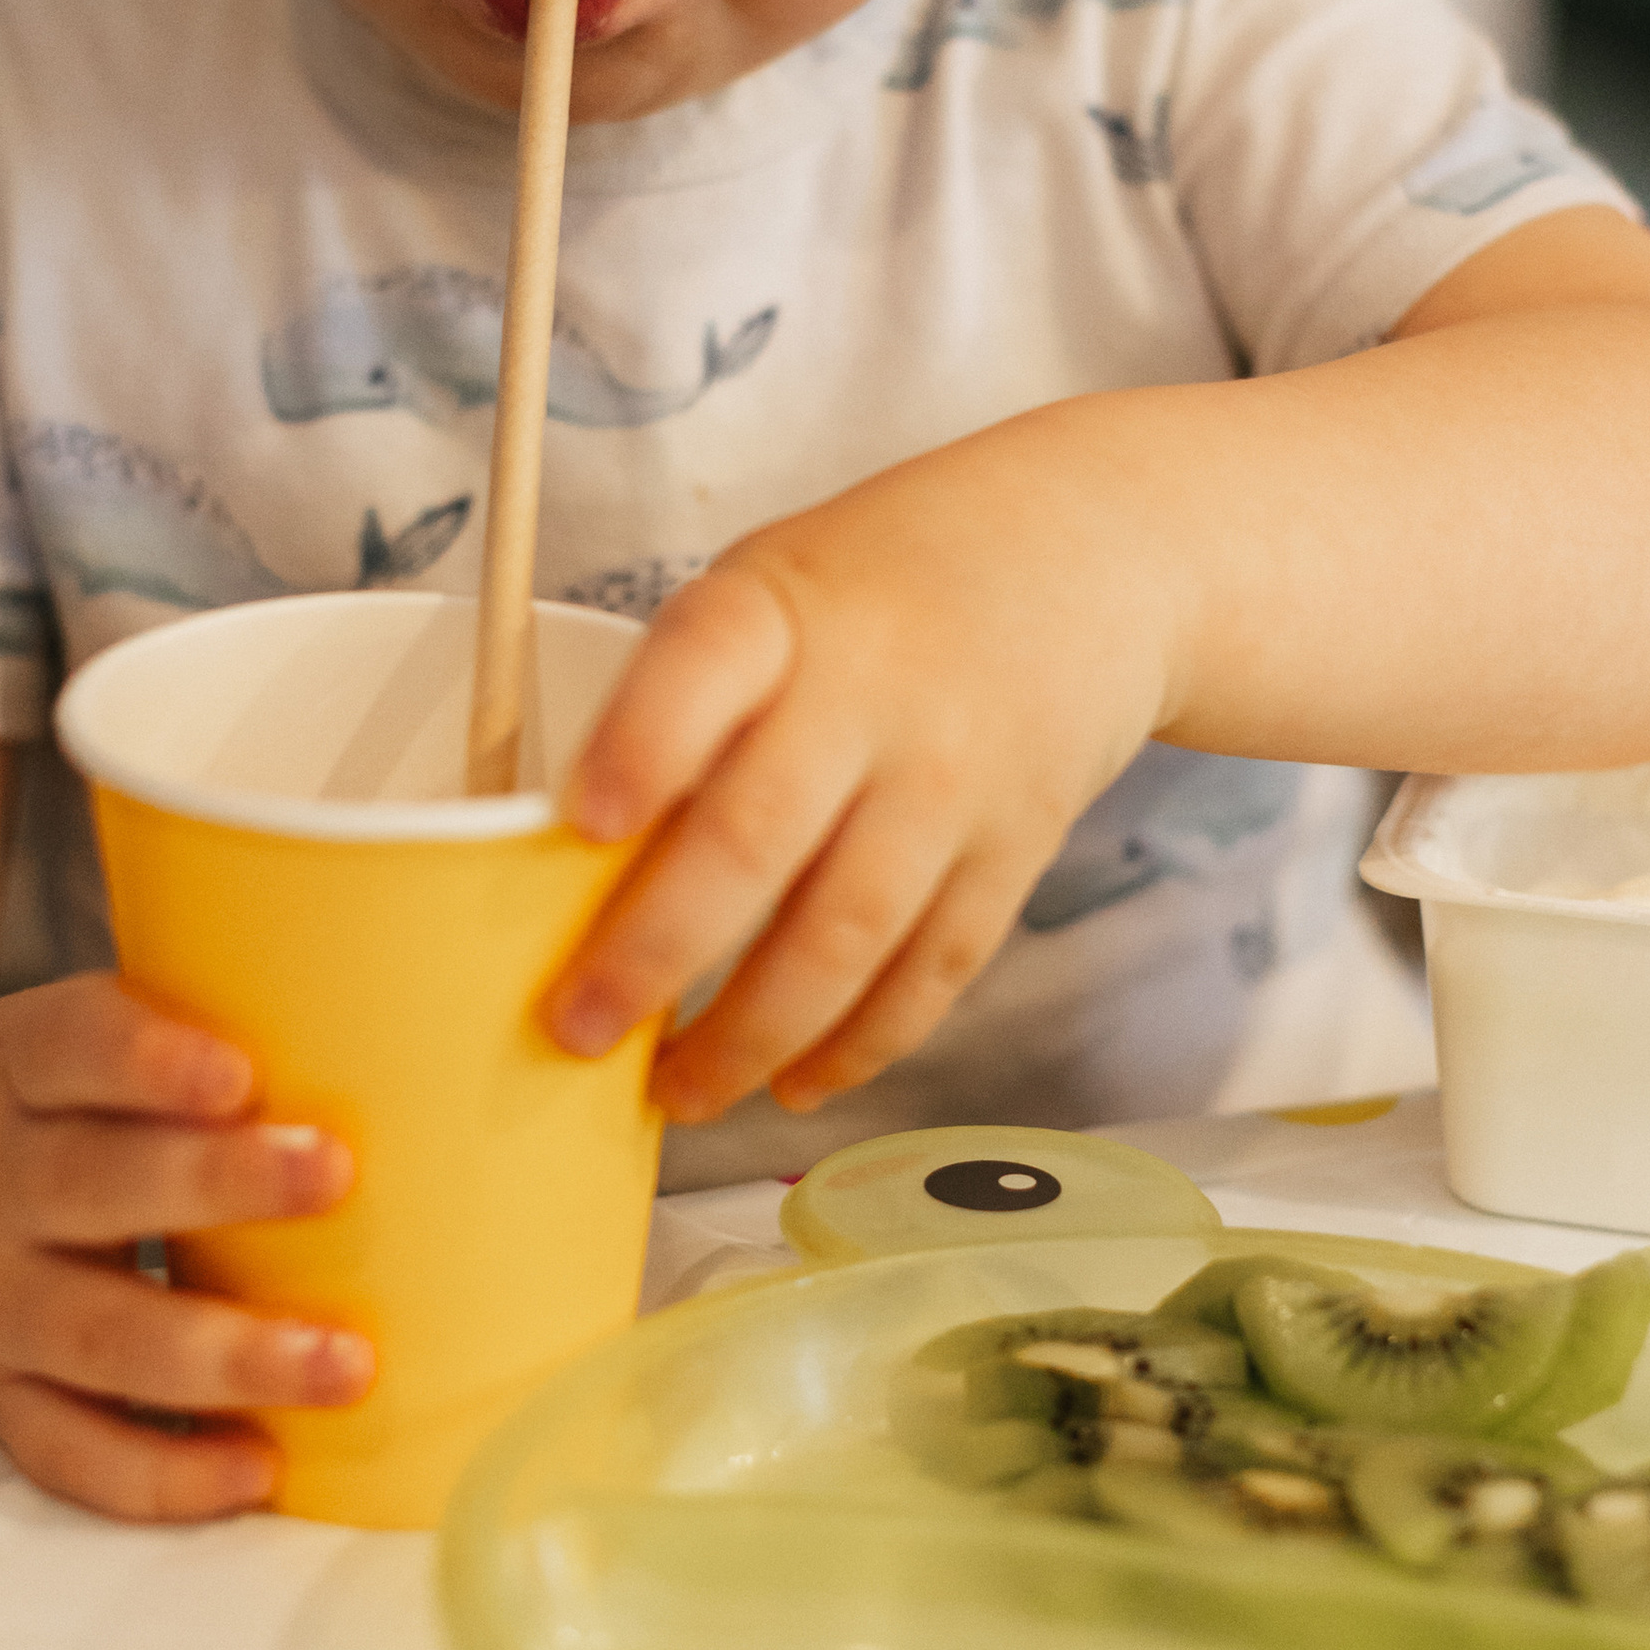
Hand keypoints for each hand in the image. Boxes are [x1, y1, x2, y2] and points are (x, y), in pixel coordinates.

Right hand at [0, 972, 369, 1521]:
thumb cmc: (19, 1088)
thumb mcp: (55, 1029)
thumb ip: (173, 1031)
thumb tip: (374, 1020)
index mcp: (7, 1069)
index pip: (68, 1048)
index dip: (150, 1060)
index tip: (240, 1071)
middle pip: (90, 1187)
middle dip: (216, 1185)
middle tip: (336, 1175)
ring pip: (97, 1336)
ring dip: (226, 1353)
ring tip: (344, 1362)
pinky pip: (71, 1451)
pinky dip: (164, 1473)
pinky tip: (259, 1468)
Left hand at [546, 422, 1175, 1122]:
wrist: (1087, 558)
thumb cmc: (879, 586)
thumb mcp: (770, 585)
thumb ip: (685, 698)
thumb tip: (561, 859)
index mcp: (781, 606)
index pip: (704, 663)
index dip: (643, 743)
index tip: (582, 823)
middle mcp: (871, 692)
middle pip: (758, 834)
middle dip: (657, 951)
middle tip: (577, 1028)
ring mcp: (951, 779)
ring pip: (844, 934)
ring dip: (749, 1035)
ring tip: (675, 1091)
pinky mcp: (1014, 849)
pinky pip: (932, 970)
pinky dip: (858, 1046)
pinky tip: (794, 1082)